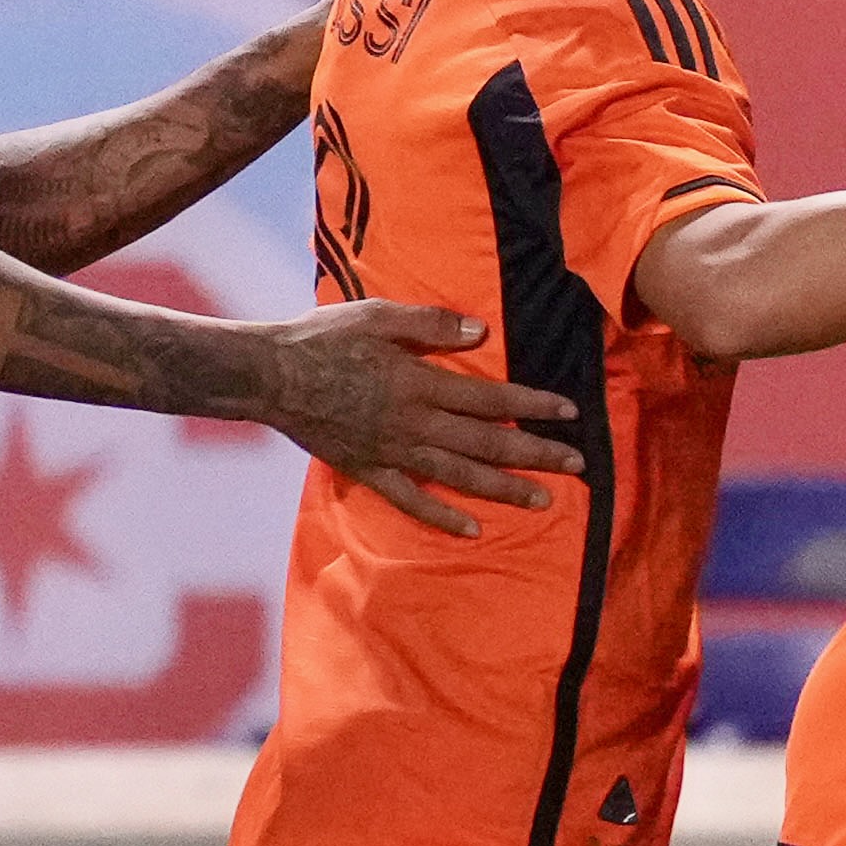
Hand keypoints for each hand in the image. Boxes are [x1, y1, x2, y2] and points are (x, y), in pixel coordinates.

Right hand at [266, 298, 579, 536]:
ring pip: (458, 476)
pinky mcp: (368, 470)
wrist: (267, 376)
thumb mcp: (377, 316)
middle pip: (485, 442)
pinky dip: (441, 517)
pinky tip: (471, 530)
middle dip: (535, 453)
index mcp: (419, 383)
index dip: (534, 404)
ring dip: (504, 488)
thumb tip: (481, 333)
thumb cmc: (322, 339)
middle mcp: (413, 423)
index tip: (570, 412)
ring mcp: (391, 452)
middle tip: (577, 464)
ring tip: (543, 498)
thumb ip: (430, 325)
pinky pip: (410, 500)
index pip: (490, 397)